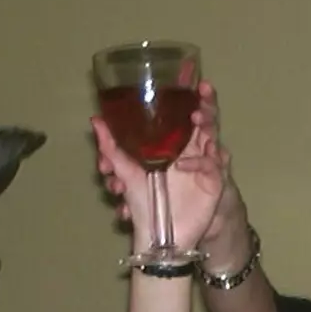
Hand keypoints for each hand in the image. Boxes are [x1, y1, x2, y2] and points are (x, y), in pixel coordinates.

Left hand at [92, 95, 225, 253]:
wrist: (158, 234)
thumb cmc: (144, 203)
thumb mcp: (123, 170)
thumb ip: (111, 146)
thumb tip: (95, 119)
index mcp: (177, 145)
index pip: (190, 116)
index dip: (196, 98)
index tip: (196, 77)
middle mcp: (194, 152)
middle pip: (208, 122)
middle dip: (208, 104)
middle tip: (204, 90)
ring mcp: (206, 167)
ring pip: (215, 139)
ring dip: (209, 125)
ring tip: (198, 118)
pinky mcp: (214, 184)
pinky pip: (213, 166)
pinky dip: (199, 162)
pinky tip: (182, 165)